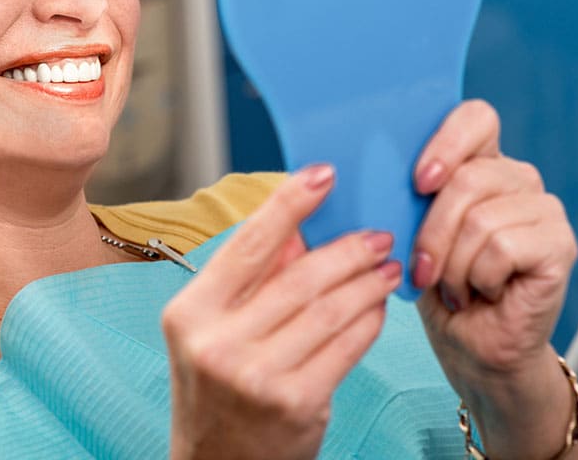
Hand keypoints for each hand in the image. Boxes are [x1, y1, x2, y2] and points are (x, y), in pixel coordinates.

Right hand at [162, 166, 401, 459]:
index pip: (247, 244)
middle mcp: (217, 343)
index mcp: (190, 312)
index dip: (289, 204)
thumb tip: (301, 226)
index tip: (322, 174)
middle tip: (377, 234)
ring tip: (387, 267)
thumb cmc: (220, 391)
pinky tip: (379, 308)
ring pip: (329, 310)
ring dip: (367, 283)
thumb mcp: (215, 331)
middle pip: (298, 277)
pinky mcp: (296, 404)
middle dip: (346, 249)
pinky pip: (346, 346)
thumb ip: (252, 281)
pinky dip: (369, 321)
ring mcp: (256, 376)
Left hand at [411, 99, 577, 457]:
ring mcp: (544, 210)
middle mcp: (518, 178)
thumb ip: (407, 194)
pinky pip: (504, 246)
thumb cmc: (437, 287)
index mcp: (481, 163)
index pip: (476, 118)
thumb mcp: (410, 231)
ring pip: (482, 218)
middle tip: (425, 269)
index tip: (418, 182)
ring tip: (456, 286)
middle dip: (433, 232)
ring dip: (454, 264)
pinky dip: (480, 277)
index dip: (446, 142)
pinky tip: (485, 292)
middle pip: (469, 177)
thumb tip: (372, 165)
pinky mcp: (560, 245)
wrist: (470, 347)